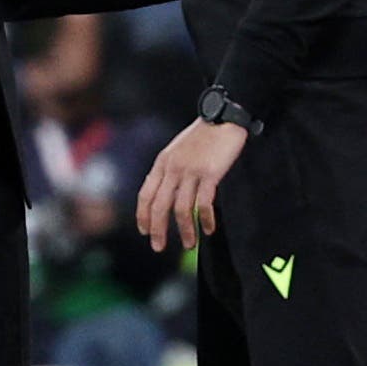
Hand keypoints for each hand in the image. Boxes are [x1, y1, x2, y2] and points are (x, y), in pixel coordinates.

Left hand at [136, 118, 251, 251]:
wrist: (223, 117)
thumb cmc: (202, 135)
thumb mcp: (177, 150)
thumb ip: (169, 169)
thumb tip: (164, 193)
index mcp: (162, 163)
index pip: (146, 195)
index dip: (143, 216)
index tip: (145, 232)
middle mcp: (173, 168)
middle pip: (159, 206)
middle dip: (158, 230)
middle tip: (159, 247)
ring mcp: (191, 171)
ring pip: (182, 209)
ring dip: (185, 230)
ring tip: (189, 245)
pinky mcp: (210, 174)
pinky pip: (203, 203)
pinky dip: (204, 219)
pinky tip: (208, 229)